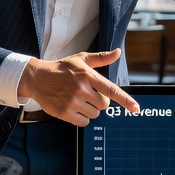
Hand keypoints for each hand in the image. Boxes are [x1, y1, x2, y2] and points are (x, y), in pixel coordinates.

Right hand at [18, 49, 139, 125]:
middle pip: (104, 105)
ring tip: (78, 99)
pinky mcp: (64, 113)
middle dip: (99, 101)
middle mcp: (81, 89)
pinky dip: (81, 118)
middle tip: (87, 93)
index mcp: (88, 75)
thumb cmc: (62, 69)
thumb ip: (101, 58)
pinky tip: (73, 107)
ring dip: (90, 109)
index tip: (136, 108)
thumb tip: (118, 52)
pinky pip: (84, 122)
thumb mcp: (81, 59)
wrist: (38, 78)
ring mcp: (72, 102)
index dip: (125, 100)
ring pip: (95, 114)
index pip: (111, 89)